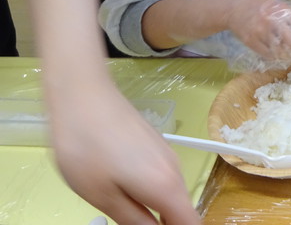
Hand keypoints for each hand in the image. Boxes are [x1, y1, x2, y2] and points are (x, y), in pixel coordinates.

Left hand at [48, 78, 200, 224]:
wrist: (82, 95)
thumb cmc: (86, 145)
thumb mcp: (103, 197)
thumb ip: (134, 222)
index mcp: (165, 186)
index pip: (191, 222)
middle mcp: (174, 168)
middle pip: (181, 210)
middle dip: (163, 223)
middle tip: (129, 222)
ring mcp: (165, 154)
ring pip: (170, 193)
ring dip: (153, 207)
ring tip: (118, 205)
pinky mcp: (154, 145)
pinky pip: (161, 178)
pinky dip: (149, 191)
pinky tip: (119, 186)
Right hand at [222, 0, 290, 62]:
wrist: (234, 7)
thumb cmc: (260, 5)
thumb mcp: (278, 5)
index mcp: (283, 9)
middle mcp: (273, 21)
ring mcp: (261, 32)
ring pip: (281, 52)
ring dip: (290, 57)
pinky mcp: (251, 42)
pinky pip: (269, 55)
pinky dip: (277, 57)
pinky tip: (279, 55)